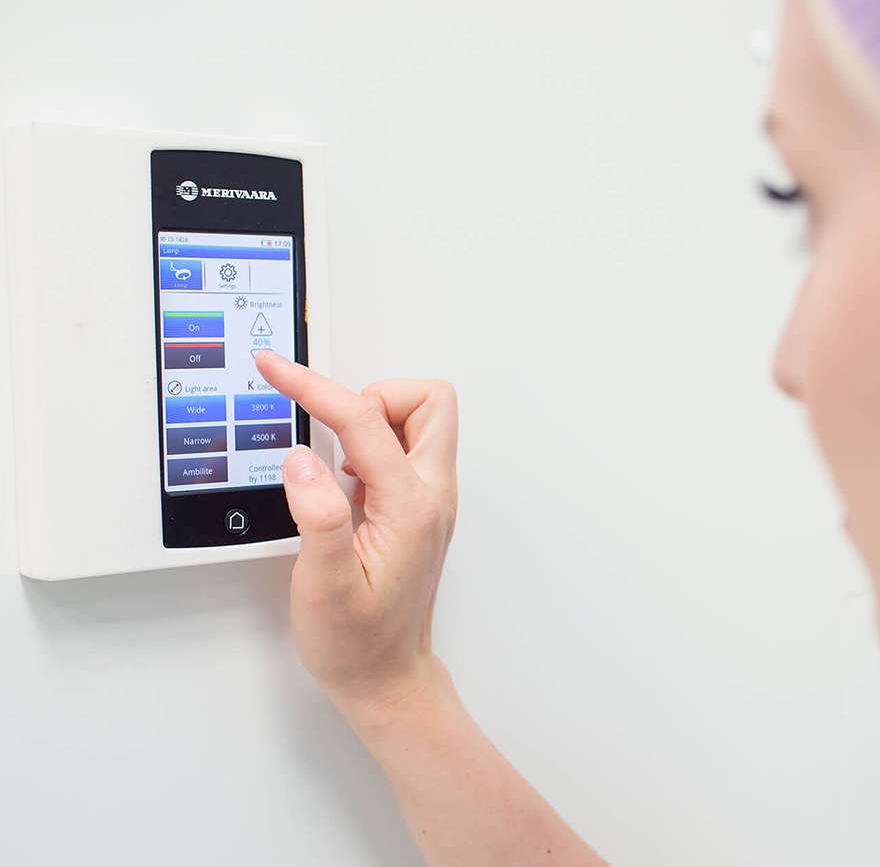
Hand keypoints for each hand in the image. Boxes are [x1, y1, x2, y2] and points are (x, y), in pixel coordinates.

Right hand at [254, 351, 458, 721]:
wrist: (388, 679)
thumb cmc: (358, 643)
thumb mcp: (325, 586)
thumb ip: (318, 517)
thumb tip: (303, 459)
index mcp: (411, 506)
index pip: (365, 421)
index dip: (314, 388)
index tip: (276, 370)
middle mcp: (432, 493)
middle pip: (429, 401)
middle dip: (374, 395)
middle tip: (329, 429)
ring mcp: (430, 499)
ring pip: (421, 420)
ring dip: (374, 420)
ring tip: (334, 463)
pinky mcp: (418, 507)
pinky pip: (404, 448)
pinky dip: (371, 444)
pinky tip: (342, 481)